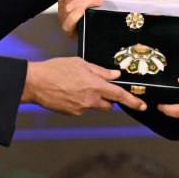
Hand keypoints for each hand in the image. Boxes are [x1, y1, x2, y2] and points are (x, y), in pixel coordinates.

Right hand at [22, 57, 146, 114]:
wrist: (36, 83)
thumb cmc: (57, 69)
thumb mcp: (80, 64)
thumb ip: (100, 71)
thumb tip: (115, 75)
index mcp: (95, 86)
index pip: (119, 95)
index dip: (133, 101)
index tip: (142, 105)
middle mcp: (91, 100)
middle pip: (109, 105)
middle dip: (108, 99)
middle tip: (98, 88)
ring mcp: (81, 109)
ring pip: (94, 107)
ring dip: (92, 100)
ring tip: (77, 87)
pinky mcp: (72, 114)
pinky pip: (82, 109)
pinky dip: (80, 102)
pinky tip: (69, 92)